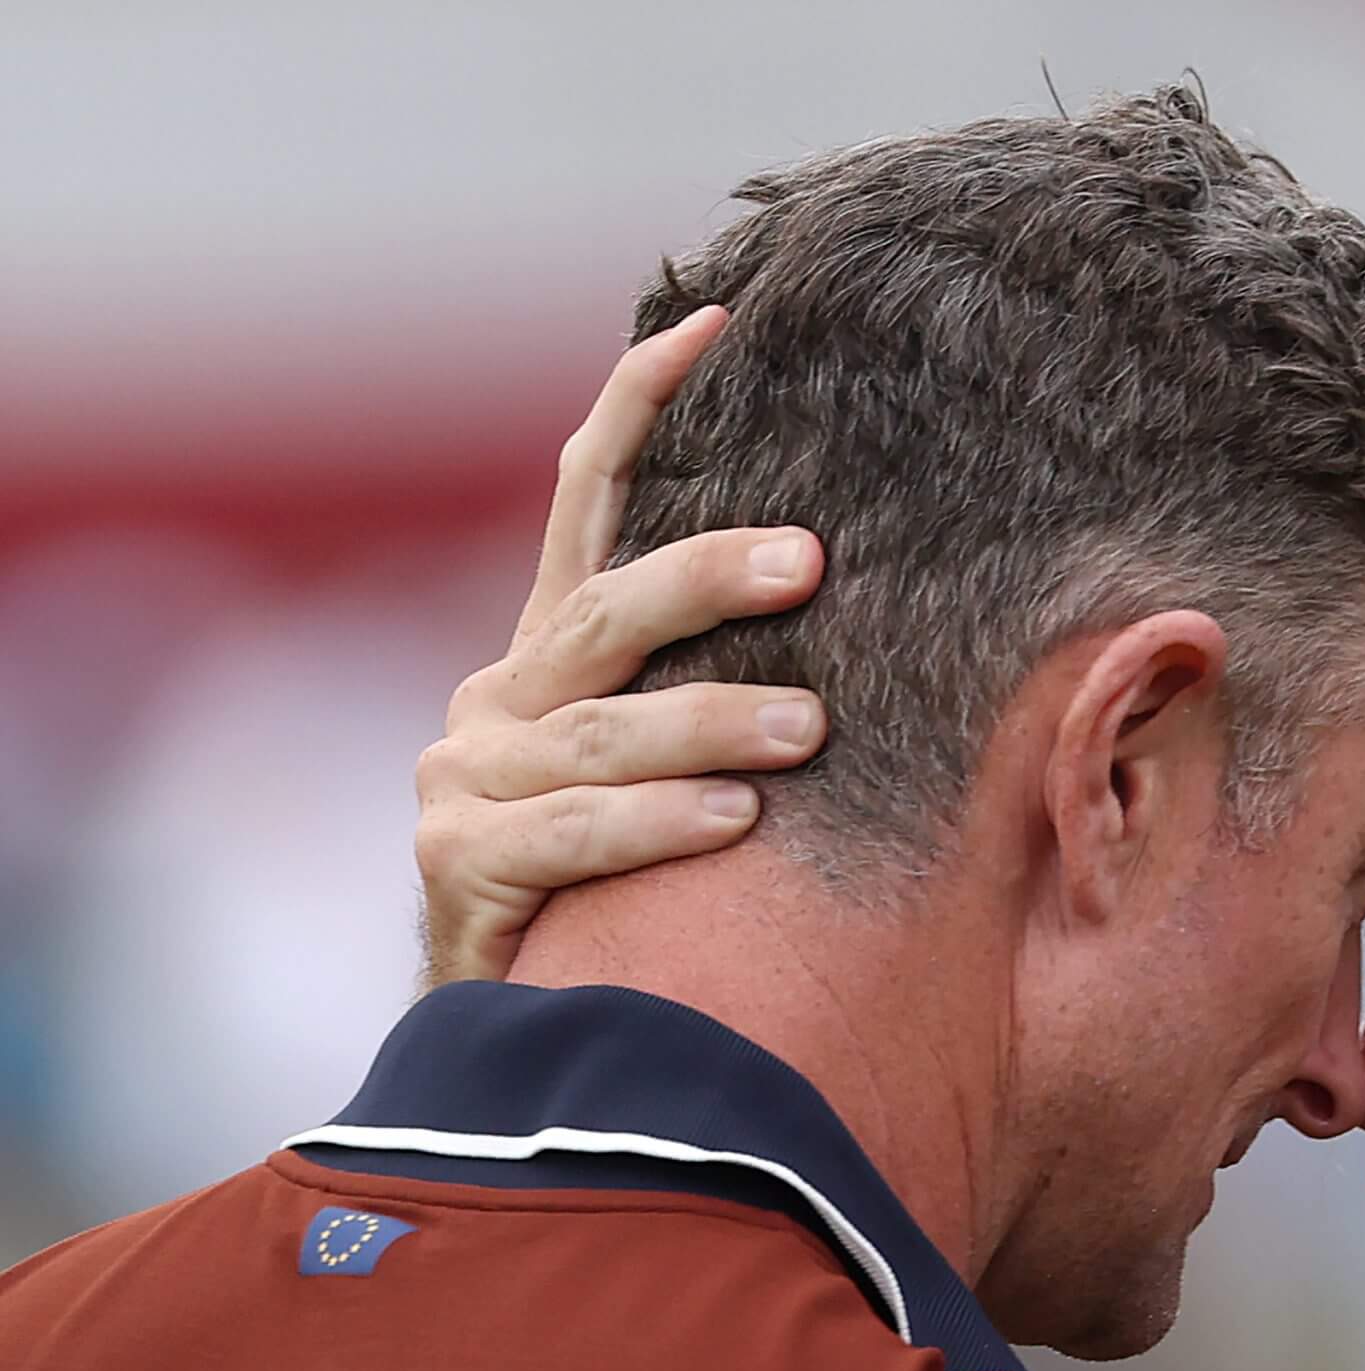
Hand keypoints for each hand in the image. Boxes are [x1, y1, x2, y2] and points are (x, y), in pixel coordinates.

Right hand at [415, 305, 827, 985]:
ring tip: (807, 728)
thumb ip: (726, 693)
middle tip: (813, 560)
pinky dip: (655, 827)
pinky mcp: (456, 866)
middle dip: (707, 577)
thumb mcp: (671, 771)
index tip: (714, 320)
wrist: (517, 1035)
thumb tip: (887, 621)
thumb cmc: (635, 886)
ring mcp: (467, 780)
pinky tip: (735, 828)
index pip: (589, 498)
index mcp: (554, 655)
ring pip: (598, 732)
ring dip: (707, 725)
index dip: (641, 407)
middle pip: (607, 612)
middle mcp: (500, 699)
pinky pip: (571, 836)